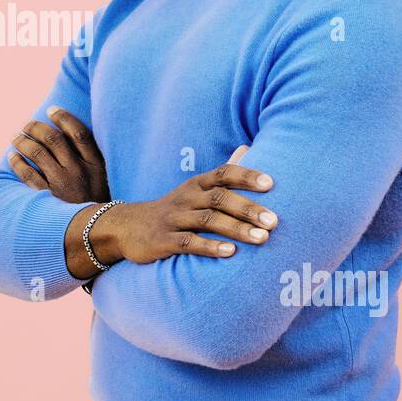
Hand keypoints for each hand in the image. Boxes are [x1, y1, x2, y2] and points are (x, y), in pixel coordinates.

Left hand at [8, 106, 110, 203]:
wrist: (95, 236)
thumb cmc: (98, 205)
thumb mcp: (105, 181)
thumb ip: (91, 161)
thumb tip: (68, 137)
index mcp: (96, 165)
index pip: (78, 132)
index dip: (64, 117)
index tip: (52, 109)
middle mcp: (79, 171)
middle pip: (53, 139)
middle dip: (36, 127)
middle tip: (27, 124)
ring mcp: (63, 184)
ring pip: (37, 152)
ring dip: (23, 141)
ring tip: (16, 137)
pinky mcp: (48, 198)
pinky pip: (27, 174)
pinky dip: (17, 162)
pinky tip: (12, 156)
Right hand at [89, 146, 278, 265]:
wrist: (127, 227)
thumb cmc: (174, 209)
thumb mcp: (194, 188)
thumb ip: (222, 174)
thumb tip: (247, 147)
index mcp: (197, 184)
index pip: (223, 173)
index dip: (246, 176)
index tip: (271, 184)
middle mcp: (187, 198)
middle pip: (220, 198)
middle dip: (248, 209)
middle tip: (274, 221)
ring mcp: (174, 219)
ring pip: (208, 220)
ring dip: (236, 229)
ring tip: (262, 238)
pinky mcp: (163, 241)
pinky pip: (188, 243)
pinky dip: (210, 247)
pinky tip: (230, 253)